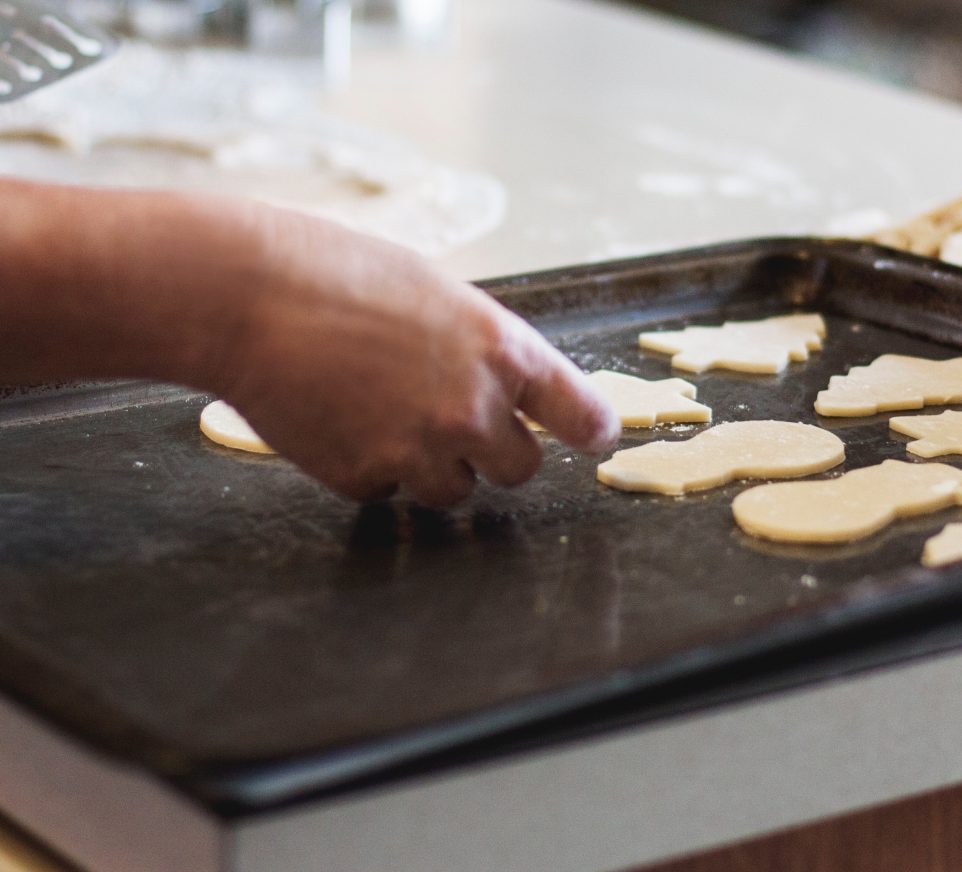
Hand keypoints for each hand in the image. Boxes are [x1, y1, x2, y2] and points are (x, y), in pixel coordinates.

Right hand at [205, 204, 618, 505]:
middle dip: (492, 452)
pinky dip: (368, 468)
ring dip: (429, 465)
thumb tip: (501, 387)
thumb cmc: (335, 271)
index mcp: (503, 350)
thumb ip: (479, 346)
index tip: (596, 437)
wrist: (244, 293)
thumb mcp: (435, 293)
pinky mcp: (365, 477)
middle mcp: (474, 408)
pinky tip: (337, 418)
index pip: (581, 413)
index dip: (592, 429)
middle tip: (449, 419)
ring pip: (454, 490)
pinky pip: (386, 491)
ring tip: (379, 408)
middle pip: (520, 469)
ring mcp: (420, 450)